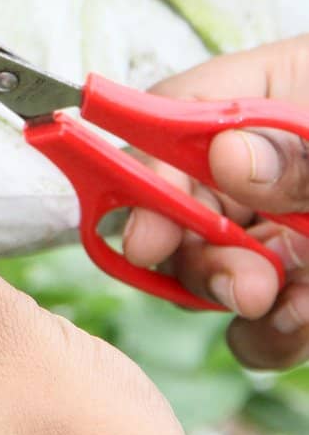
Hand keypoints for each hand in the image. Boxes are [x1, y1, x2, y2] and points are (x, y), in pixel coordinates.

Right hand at [124, 36, 308, 368]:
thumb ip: (300, 146)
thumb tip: (229, 155)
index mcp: (255, 99)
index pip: (167, 124)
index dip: (143, 175)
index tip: (145, 232)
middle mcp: (253, 170)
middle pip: (173, 209)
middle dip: (192, 252)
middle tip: (237, 281)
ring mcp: (276, 233)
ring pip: (210, 277)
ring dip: (235, 296)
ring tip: (283, 301)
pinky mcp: (299, 292)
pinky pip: (261, 329)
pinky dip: (275, 334)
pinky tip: (306, 317)